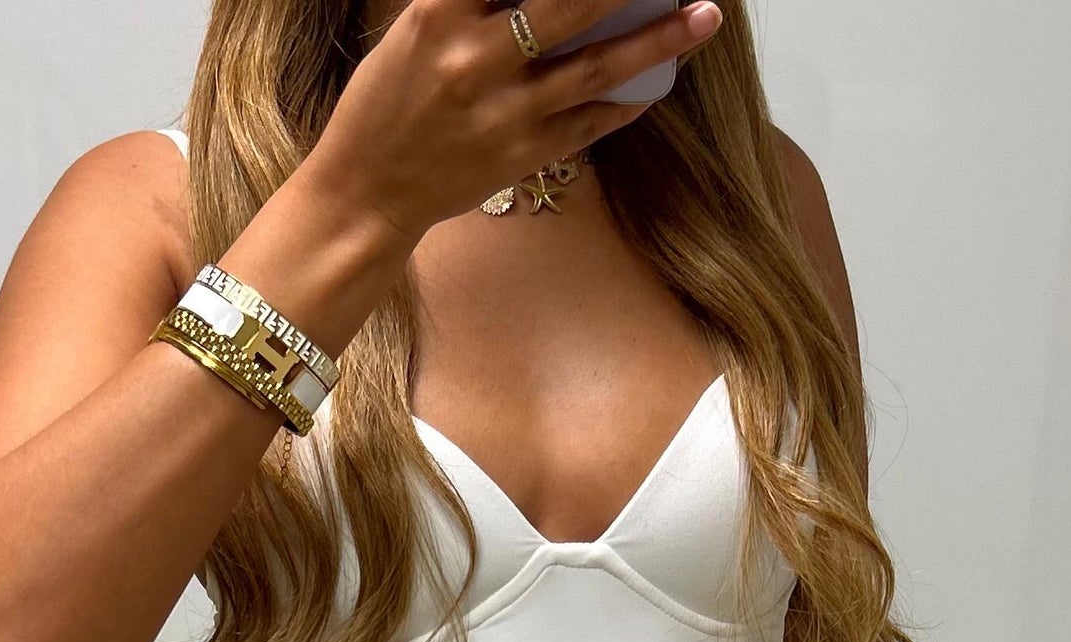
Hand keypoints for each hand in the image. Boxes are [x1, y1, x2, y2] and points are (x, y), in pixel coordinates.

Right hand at [306, 0, 722, 244]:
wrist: (366, 193)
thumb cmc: (387, 102)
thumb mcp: (415, 29)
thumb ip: (472, 1)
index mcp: (439, 15)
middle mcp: (475, 59)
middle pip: (570, 3)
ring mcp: (504, 113)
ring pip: (596, 66)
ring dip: (658, 39)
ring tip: (705, 15)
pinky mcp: (521, 156)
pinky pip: (589, 124)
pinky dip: (627, 99)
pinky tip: (659, 80)